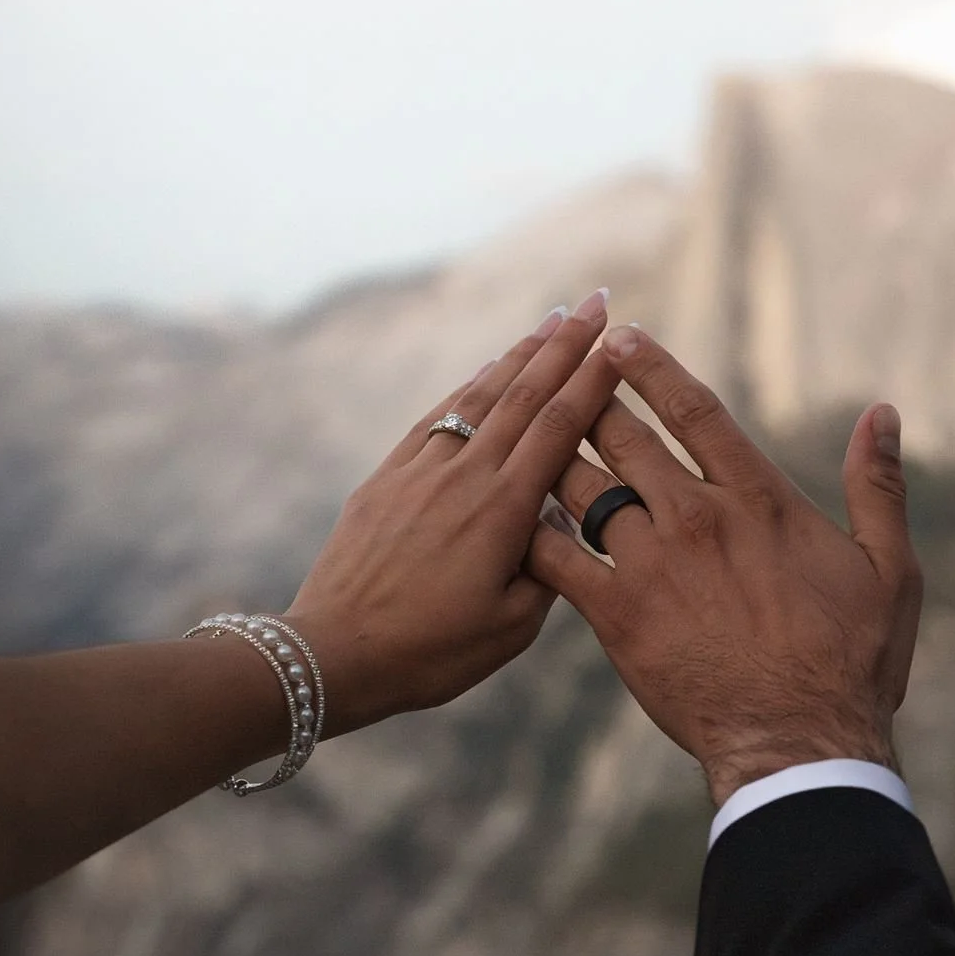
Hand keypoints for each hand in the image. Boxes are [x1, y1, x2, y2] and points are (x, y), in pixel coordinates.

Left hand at [285, 290, 620, 731]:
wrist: (336, 652)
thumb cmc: (429, 653)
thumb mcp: (510, 628)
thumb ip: (546, 570)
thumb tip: (559, 523)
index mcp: (504, 512)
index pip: (561, 427)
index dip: (592, 378)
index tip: (618, 339)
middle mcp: (465, 477)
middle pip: (525, 395)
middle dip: (565, 345)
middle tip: (596, 302)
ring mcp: (422, 472)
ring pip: (480, 397)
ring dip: (519, 355)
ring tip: (550, 322)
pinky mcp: (387, 479)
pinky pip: (437, 419)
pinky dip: (467, 389)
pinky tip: (486, 371)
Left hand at [525, 326, 922, 805]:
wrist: (799, 742)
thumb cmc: (852, 661)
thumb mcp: (888, 568)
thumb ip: (879, 486)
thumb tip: (884, 415)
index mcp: (758, 498)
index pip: (694, 410)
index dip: (652, 369)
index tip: (621, 338)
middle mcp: (697, 517)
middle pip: (627, 436)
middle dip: (589, 397)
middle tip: (560, 370)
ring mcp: (651, 564)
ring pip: (585, 486)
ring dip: (556, 452)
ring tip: (531, 429)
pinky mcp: (617, 614)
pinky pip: (559, 557)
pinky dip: (536, 529)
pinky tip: (517, 513)